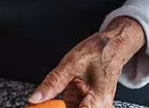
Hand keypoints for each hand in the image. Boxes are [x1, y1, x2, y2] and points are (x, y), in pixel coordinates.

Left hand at [28, 18, 145, 107]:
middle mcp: (99, 107)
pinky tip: (55, 98)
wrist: (112, 47)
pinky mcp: (87, 106)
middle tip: (40, 103)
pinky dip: (61, 104)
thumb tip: (36, 97)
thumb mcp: (71, 64)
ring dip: (58, 105)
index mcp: (98, 100)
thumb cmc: (99, 52)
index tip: (42, 106)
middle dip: (56, 106)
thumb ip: (53, 83)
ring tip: (53, 94)